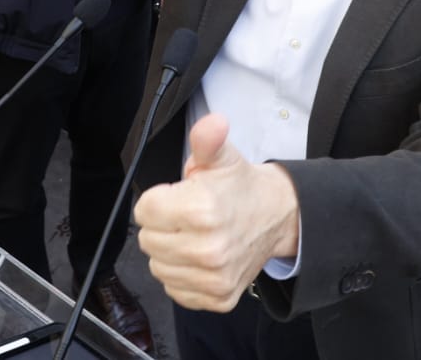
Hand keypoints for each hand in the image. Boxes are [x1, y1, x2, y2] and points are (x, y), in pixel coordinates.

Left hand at [134, 114, 300, 311]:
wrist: (276, 217)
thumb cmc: (240, 188)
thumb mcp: (222, 158)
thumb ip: (206, 140)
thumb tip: (212, 122)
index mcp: (203, 210)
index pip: (144, 210)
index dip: (158, 200)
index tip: (178, 196)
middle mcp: (208, 249)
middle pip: (148, 240)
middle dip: (161, 225)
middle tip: (187, 216)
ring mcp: (214, 277)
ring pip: (158, 268)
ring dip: (169, 252)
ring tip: (193, 236)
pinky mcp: (218, 297)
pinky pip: (175, 290)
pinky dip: (182, 275)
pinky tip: (199, 258)